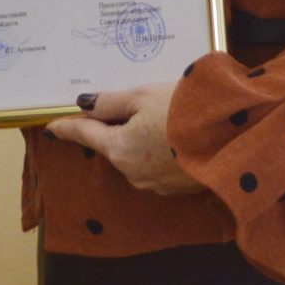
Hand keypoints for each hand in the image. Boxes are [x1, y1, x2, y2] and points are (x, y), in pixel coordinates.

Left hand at [44, 83, 202, 196]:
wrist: (233, 140)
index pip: (84, 134)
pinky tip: (177, 136)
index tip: (51, 127)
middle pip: (113, 145)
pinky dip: (160, 151)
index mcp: (118, 148)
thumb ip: (110, 102)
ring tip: (165, 116)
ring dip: (141, 139)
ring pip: (136, 156)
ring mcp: (155, 184)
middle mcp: (131, 172)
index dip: (67, 127)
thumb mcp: (143, 96)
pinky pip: (157, 166)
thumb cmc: (185, 111)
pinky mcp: (176, 188)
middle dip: (117, 127)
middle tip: (134, 103)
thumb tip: (84, 104)